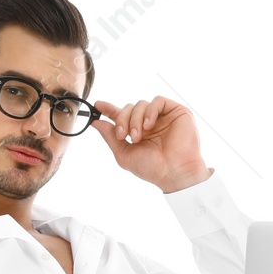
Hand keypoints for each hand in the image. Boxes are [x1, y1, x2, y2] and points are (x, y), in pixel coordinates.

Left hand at [91, 95, 210, 192]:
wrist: (175, 172)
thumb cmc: (152, 168)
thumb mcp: (125, 154)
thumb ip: (110, 137)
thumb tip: (96, 123)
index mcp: (139, 132)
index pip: (123, 116)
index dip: (109, 109)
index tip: (97, 105)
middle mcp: (150, 123)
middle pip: (129, 108)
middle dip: (122, 119)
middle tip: (123, 135)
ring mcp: (163, 117)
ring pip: (141, 104)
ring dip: (135, 119)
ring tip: (138, 136)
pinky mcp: (176, 112)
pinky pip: (158, 101)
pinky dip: (149, 111)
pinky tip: (149, 126)